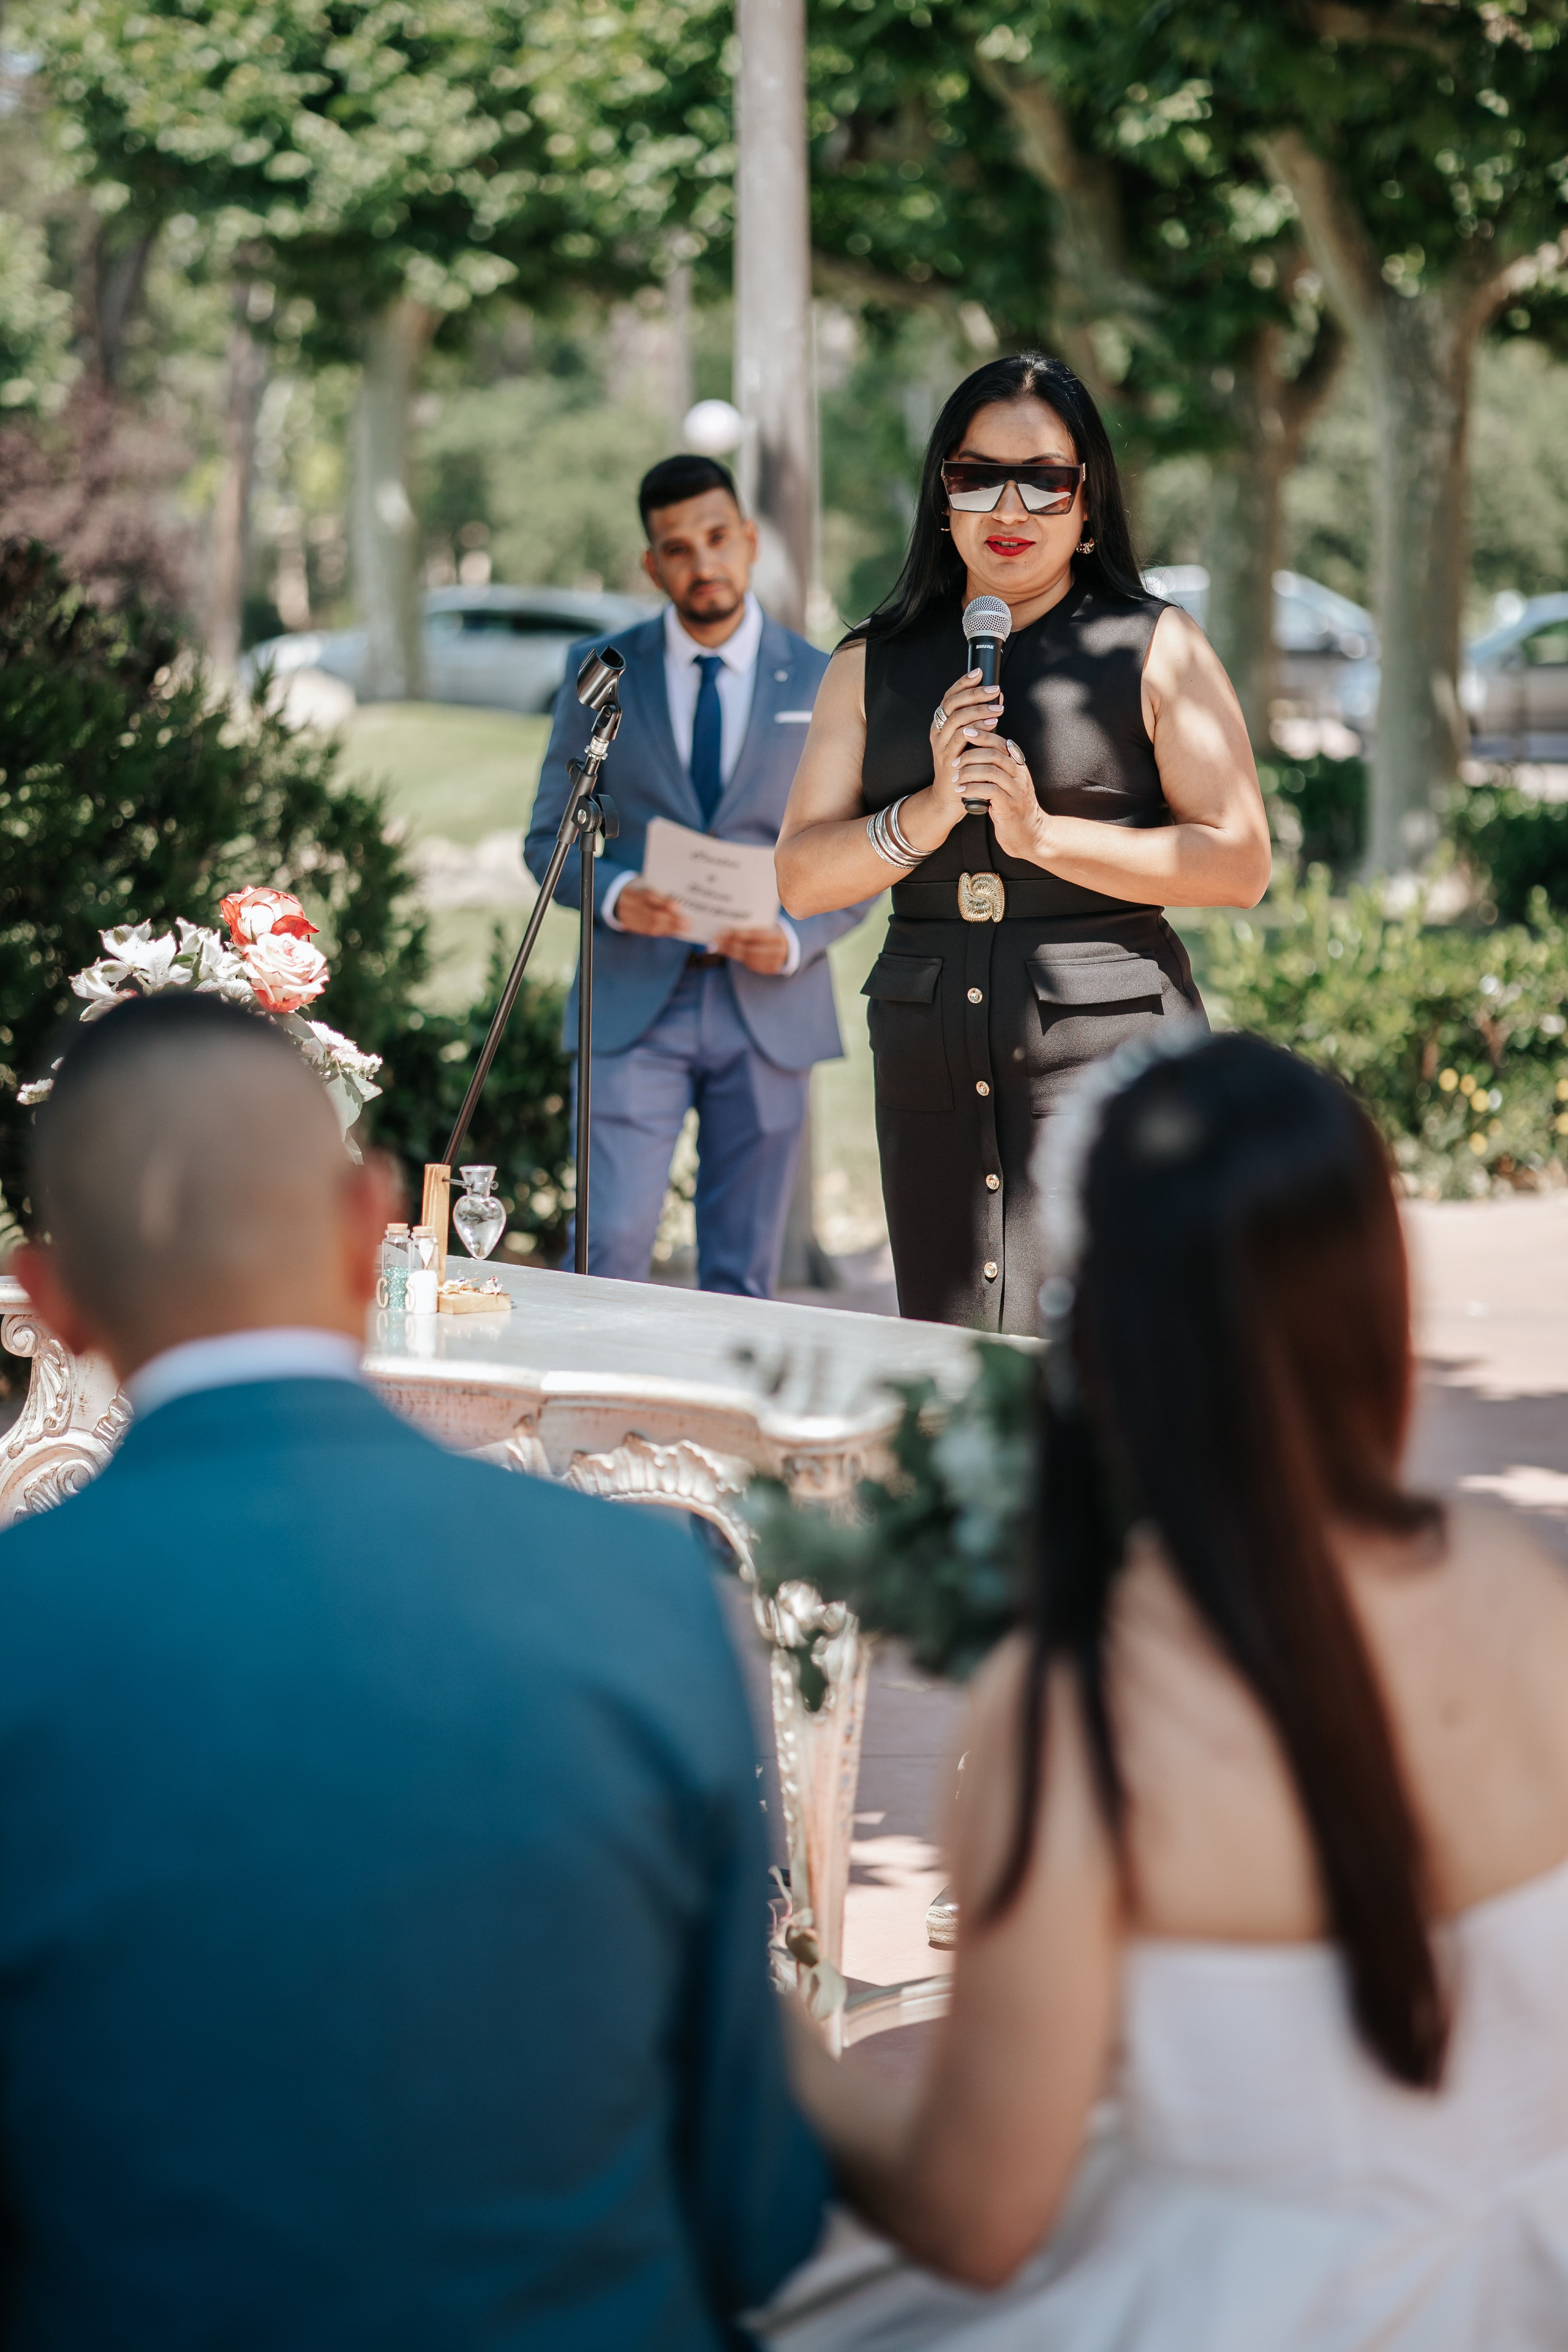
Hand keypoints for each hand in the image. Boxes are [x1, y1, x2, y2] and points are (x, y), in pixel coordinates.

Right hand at [614, 882, 688, 937]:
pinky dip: (662, 931)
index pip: (649, 896)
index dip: (663, 902)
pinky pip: (646, 931)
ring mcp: (627, 916)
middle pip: (651, 914)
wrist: (620, 897)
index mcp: (633, 890)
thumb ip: (659, 891)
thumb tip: (679, 904)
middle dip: (671, 920)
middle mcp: (628, 904)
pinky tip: (673, 931)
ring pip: (650, 926)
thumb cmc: (640, 889)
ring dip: (669, 928)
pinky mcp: (629, 926)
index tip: (678, 907)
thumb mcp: (646, 884)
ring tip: (683, 928)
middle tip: (687, 923)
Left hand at [712, 923, 791, 974]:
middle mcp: (778, 950)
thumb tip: (726, 929)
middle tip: (715, 941)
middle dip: (730, 946)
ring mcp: (776, 962)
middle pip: (749, 950)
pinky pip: (752, 966)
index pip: (754, 935)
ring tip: (719, 947)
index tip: (722, 931)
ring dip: (731, 953)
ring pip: (749, 959)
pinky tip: (730, 953)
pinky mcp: (771, 969)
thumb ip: (750, 927)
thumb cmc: (772, 932)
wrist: (790, 946)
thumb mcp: (766, 926)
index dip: (737, 934)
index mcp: (777, 936)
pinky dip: (740, 959)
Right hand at [930, 667, 1003, 820]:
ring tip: (998, 707)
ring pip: (957, 718)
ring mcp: (940, 745)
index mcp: (941, 724)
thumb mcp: (971, 739)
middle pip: (952, 703)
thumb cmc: (964, 766)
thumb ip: (981, 719)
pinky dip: (977, 727)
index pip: (949, 696)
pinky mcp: (947, 757)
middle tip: (994, 689)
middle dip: (974, 693)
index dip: (963, 682)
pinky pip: (961, 737)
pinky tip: (991, 723)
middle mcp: (937, 731)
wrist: (950, 797)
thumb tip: (998, 695)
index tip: (979, 672)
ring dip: (979, 709)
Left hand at [951, 732, 1050, 865]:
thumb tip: (976, 751)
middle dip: (972, 754)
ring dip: (969, 772)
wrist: (1030, 834)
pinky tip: (961, 791)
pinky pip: (990, 791)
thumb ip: (996, 768)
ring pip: (992, 771)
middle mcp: (1020, 775)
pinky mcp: (1010, 806)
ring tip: (955, 778)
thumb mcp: (1007, 784)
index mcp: (1018, 766)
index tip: (965, 731)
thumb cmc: (1013, 808)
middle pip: (995, 754)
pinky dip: (972, 789)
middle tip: (954, 761)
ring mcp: (1016, 790)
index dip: (983, 735)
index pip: (1001, 743)